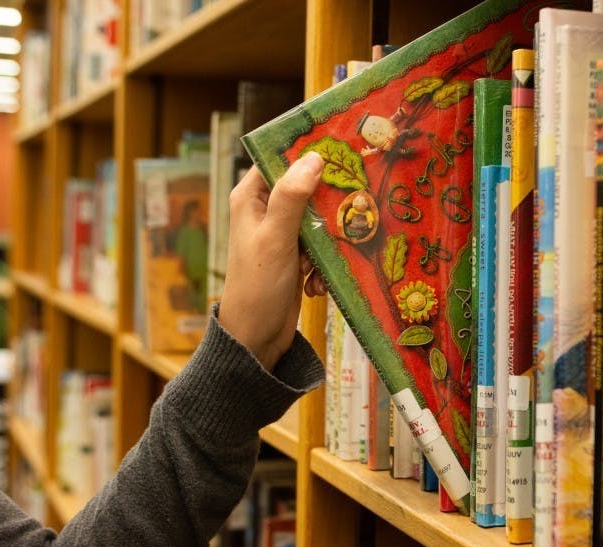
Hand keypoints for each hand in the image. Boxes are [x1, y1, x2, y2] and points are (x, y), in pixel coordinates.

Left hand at [219, 152, 328, 369]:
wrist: (256, 337)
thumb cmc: (257, 286)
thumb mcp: (276, 238)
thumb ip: (292, 197)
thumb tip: (314, 158)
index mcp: (251, 197)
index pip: (281, 159)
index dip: (309, 154)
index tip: (343, 152)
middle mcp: (266, 210)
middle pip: (308, 188)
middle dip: (329, 203)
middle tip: (351, 209)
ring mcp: (283, 233)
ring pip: (320, 218)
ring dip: (329, 240)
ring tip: (321, 263)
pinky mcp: (297, 255)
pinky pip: (322, 245)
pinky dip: (324, 262)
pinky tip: (315, 283)